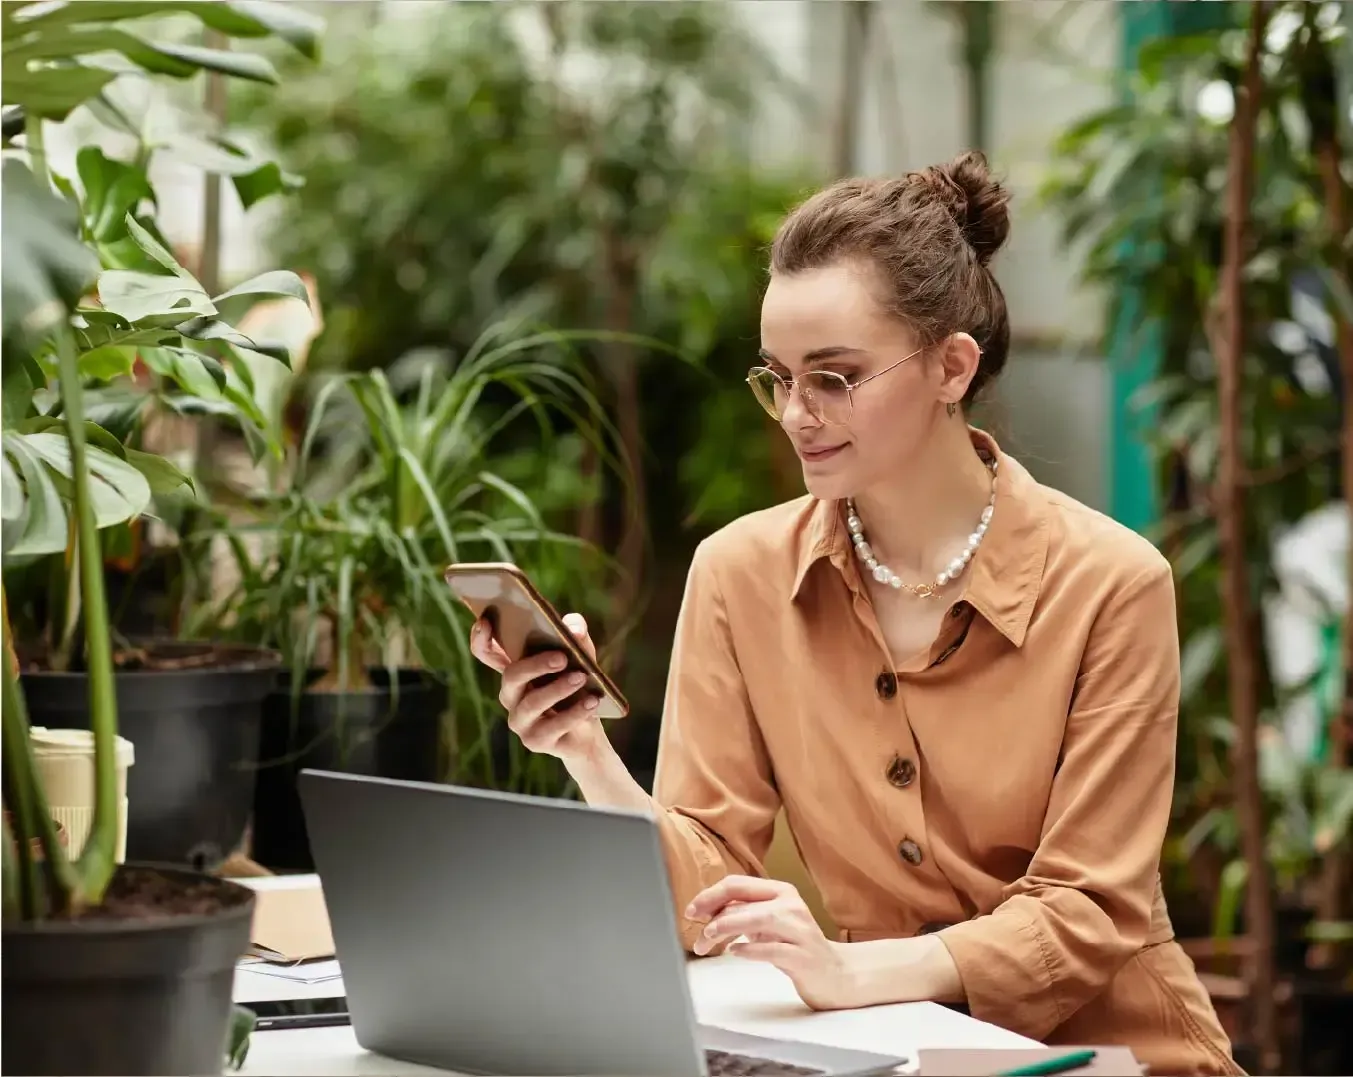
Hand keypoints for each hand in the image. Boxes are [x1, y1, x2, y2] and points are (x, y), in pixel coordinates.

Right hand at [468, 613, 605, 762]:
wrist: (588, 733)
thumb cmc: (580, 687)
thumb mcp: (583, 656)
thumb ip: (577, 637)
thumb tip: (574, 629)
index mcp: (515, 670)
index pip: (485, 652)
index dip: (479, 637)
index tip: (486, 621)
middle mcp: (510, 694)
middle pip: (511, 676)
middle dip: (536, 665)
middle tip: (562, 657)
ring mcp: (520, 720)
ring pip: (532, 703)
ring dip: (559, 689)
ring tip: (582, 677)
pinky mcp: (534, 741)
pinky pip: (553, 726)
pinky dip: (575, 712)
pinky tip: (592, 701)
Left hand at [685, 876, 855, 1010]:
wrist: (836, 974)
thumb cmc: (794, 946)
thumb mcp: (767, 924)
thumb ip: (741, 913)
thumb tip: (705, 911)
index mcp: (780, 891)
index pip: (738, 884)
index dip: (710, 895)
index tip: (692, 912)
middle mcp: (792, 905)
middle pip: (745, 900)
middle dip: (714, 914)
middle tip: (697, 933)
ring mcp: (801, 930)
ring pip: (760, 919)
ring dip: (729, 926)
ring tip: (709, 938)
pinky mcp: (804, 957)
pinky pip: (774, 948)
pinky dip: (750, 949)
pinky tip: (735, 952)